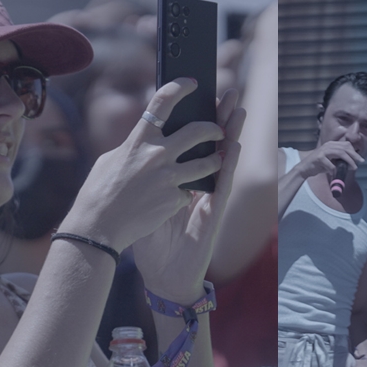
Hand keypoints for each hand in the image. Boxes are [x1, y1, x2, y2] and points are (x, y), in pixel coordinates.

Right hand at [61, 78, 226, 254]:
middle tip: (218, 130)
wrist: (98, 226)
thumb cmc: (99, 191)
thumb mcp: (112, 159)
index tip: (192, 83)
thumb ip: (135, 146)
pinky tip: (176, 198)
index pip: (162, 102)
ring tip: (215, 160)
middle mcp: (156, 154)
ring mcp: (168, 177)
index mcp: (138, 139)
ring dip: (215, 160)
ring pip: (207, 163)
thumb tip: (147, 139)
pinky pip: (189, 191)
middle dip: (214, 128)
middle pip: (198, 131)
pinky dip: (185, 193)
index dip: (180, 87)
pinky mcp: (174, 199)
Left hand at [131, 91, 245, 303]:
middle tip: (224, 92)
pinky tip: (233, 146)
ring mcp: (207, 198)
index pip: (190, 142)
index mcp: (179, 178)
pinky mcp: (211, 214)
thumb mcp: (144, 201)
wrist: (162, 274)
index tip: (198, 93)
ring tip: (236, 109)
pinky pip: (221, 185)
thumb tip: (130, 152)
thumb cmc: (151, 240)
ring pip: (221, 160)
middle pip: (210, 144)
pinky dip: (228, 165)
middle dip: (217, 117)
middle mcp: (197, 184)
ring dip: (230, 134)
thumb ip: (144, 177)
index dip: (196, 118)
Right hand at [294, 139, 362, 179]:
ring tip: (353, 167)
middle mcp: (328, 145)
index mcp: (331, 144)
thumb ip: (340, 160)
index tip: (360, 159)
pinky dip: (334, 170)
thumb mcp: (331, 160)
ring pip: (340, 153)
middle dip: (354, 155)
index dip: (354, 151)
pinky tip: (334, 174)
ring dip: (348, 161)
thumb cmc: (319, 165)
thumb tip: (353, 164)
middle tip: (360, 162)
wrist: (305, 168)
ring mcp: (323, 151)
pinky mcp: (318, 157)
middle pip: (345, 148)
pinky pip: (330, 164)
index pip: (346, 145)